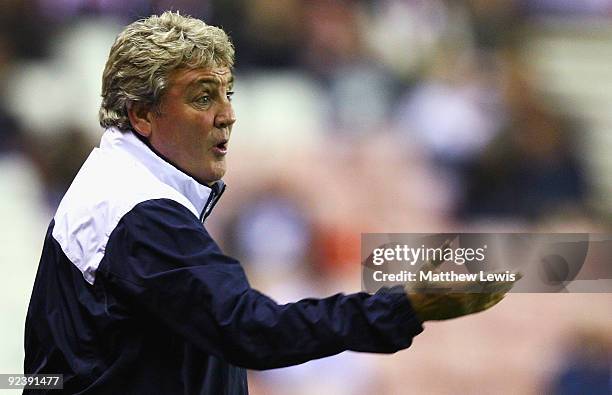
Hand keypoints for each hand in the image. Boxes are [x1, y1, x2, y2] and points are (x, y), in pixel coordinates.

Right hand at [405, 240, 520, 321]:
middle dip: (507, 280)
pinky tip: (501, 295)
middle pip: (492, 289)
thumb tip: (449, 240)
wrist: (412, 308)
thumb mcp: (426, 267)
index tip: (511, 271)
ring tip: (512, 281)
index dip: (500, 276)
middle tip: (520, 273)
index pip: (485, 281)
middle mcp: (464, 298)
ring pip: (490, 299)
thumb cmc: (417, 286)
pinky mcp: (463, 312)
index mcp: (457, 286)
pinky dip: (494, 300)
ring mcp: (465, 307)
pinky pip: (484, 307)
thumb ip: (439, 254)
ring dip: (502, 289)